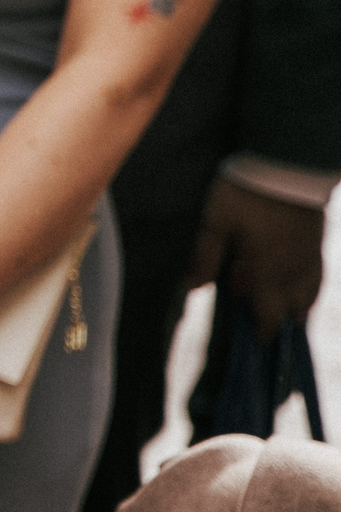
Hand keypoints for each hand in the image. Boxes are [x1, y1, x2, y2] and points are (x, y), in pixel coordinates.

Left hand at [186, 175, 326, 334]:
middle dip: (278, 324)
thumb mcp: (215, 221)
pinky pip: (317, 275)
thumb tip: (193, 289)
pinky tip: (292, 280)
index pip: (269, 319)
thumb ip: (204, 257)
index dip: (262, 337)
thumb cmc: (245, 190)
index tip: (253, 351)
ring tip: (275, 305)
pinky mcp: (318, 239)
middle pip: (294, 313)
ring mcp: (312, 256)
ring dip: (294, 306)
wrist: (286, 160)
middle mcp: (296, 272)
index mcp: (269, 273)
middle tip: (258, 324)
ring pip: (310, 295)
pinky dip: (307, 287)